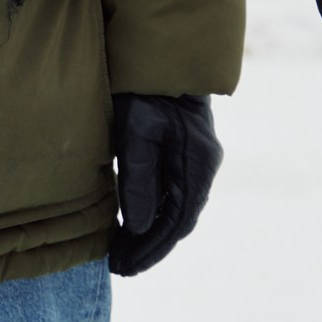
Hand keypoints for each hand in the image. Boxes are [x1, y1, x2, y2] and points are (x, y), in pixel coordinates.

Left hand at [108, 94, 220, 274]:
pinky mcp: (183, 152)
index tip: (125, 266)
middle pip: (179, 220)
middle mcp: (202, 165)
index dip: (151, 248)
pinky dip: (154, 214)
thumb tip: (140, 226)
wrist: (158, 54)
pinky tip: (134, 224)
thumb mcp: (136, 131)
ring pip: (176, 210)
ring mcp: (195, 159)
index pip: (177, 221)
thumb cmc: (144, 88)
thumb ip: (139, 178)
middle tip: (119, 267)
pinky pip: (172, 194)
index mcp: (197, 164)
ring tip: (122, 254)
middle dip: (150, 247)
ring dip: (150, 234)